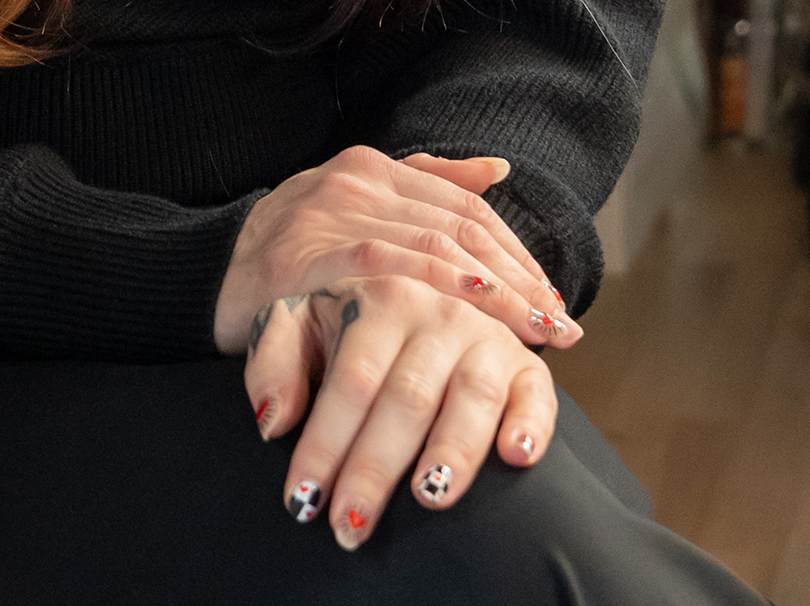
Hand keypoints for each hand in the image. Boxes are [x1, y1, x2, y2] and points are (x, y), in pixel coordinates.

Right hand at [212, 146, 579, 355]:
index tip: (552, 300)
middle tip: (558, 327)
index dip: (515, 253)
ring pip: (431, 246)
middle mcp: (354, 184)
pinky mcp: (306, 258)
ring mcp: (330, 218)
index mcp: (369, 168)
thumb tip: (497, 168)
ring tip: (532, 330)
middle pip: (458, 227)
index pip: (464, 206)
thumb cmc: (285, 252)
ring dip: (490, 293)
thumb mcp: (352, 207)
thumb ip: (421, 183)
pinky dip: (435, 284)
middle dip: (517, 280)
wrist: (200, 272)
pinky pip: (385, 269)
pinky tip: (474, 302)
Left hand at [244, 276, 553, 547]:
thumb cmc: (346, 323)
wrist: (411, 285)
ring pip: (472, 396)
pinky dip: (531, 424)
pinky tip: (516, 458)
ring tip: (428, 497)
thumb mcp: (296, 323)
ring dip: (453, 451)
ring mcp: (485, 335)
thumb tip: (273, 421)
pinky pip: (537, 392)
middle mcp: (436, 312)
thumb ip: (272, 363)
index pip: (350, 383)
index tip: (303, 498)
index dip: (325, 444)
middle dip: (374, 469)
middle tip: (349, 525)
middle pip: (405, 398)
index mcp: (378, 300)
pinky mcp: (525, 361)